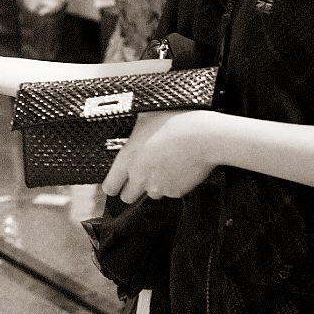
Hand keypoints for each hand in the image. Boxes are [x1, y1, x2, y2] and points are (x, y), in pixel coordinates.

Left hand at [101, 110, 220, 203]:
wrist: (204, 137)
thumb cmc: (177, 123)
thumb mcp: (147, 117)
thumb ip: (136, 127)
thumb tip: (134, 123)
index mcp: (128, 159)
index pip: (110, 185)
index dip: (111, 186)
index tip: (114, 186)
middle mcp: (140, 176)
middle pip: (127, 197)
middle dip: (132, 190)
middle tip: (141, 178)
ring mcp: (157, 186)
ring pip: (151, 194)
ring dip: (154, 185)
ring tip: (165, 167)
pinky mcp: (175, 192)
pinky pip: (170, 192)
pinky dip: (173, 184)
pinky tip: (178, 168)